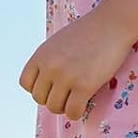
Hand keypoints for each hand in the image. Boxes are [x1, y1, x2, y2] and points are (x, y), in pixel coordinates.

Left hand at [19, 9, 136, 121]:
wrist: (112, 24)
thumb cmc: (88, 32)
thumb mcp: (57, 43)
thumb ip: (47, 61)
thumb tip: (45, 84)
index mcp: (41, 55)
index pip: (26, 84)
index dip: (39, 88)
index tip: (51, 86)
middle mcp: (49, 66)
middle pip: (39, 98)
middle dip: (52, 98)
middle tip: (67, 94)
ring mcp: (66, 76)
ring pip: (54, 107)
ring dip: (65, 107)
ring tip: (75, 98)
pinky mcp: (84, 85)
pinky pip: (72, 111)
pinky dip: (76, 113)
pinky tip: (83, 104)